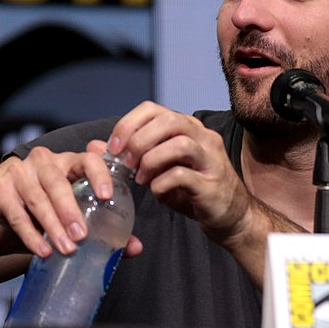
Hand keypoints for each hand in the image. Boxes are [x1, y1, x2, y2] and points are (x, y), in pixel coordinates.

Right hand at [0, 143, 141, 260]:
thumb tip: (135, 248)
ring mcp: (19, 173)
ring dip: (53, 225)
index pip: (88, 159)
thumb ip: (105, 229)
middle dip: (71, 210)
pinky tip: (43, 251)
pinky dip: (31, 235)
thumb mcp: (74, 220)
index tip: (107, 196)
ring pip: (38, 198)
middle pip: (59, 182)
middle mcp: (44, 162)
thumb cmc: (44, 218)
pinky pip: (17, 214)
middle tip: (83, 235)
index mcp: (69, 163)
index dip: (99, 174)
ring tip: (67, 249)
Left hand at [107, 101, 296, 254]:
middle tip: (126, 162)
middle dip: (138, 140)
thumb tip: (96, 146)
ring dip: (151, 161)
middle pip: (168, 120)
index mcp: (189, 128)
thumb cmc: (194, 192)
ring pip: (178, 143)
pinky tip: (158, 194)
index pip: (154, 109)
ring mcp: (211, 159)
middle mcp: (203, 137)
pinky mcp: (212, 184)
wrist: (232, 218)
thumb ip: (133, 156)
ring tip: (141, 179)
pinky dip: (162, 184)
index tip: (113, 148)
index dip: (128, 124)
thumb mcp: (161, 170)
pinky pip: (182, 175)